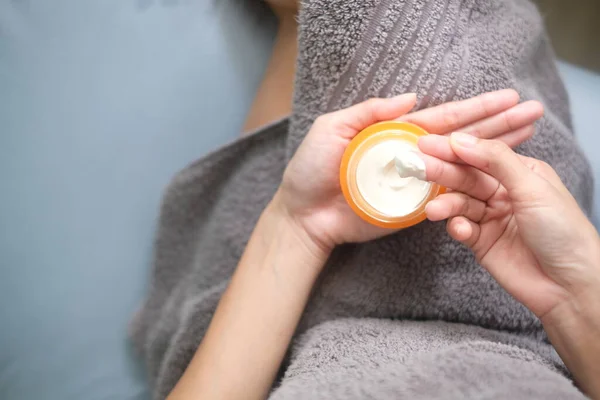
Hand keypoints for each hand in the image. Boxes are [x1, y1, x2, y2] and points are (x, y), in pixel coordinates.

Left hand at [278, 89, 544, 251]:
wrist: (304, 215)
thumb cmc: (311, 170)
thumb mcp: (332, 130)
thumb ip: (369, 112)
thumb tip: (411, 97)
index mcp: (395, 133)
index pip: (444, 117)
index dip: (476, 108)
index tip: (508, 98)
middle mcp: (412, 155)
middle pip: (463, 138)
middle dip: (498, 124)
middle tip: (532, 112)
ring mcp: (416, 183)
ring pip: (464, 165)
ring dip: (497, 152)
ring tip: (528, 138)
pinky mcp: (413, 209)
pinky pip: (448, 197)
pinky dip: (475, 187)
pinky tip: (502, 177)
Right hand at [418, 132, 599, 319]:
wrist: (569, 285)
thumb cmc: (563, 231)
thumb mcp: (532, 186)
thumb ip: (495, 160)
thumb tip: (461, 139)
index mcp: (520, 172)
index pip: (479, 155)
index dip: (453, 149)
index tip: (426, 144)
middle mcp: (503, 192)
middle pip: (465, 177)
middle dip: (441, 172)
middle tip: (417, 167)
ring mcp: (491, 217)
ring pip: (459, 203)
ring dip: (446, 204)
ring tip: (434, 210)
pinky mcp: (481, 242)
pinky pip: (460, 228)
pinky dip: (457, 227)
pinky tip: (460, 229)